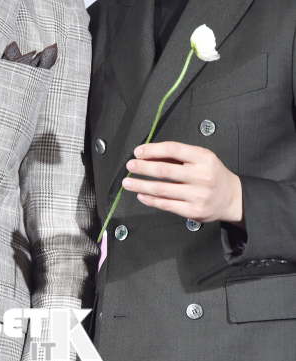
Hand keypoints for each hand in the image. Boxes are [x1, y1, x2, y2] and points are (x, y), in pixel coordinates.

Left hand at [123, 141, 242, 224]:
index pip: (173, 149)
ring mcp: (198, 195)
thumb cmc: (212, 174)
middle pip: (165, 170)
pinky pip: (167, 205)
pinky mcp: (194, 212)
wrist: (232, 198)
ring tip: (128, 183)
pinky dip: (151, 200)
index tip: (138, 152)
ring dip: (141, 185)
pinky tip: (141, 195)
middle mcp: (202, 176)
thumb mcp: (201, 157)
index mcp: (203, 158)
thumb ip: (178, 155)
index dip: (152, 150)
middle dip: (143, 168)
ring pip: (162, 190)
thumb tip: (148, 153)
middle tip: (130, 166)